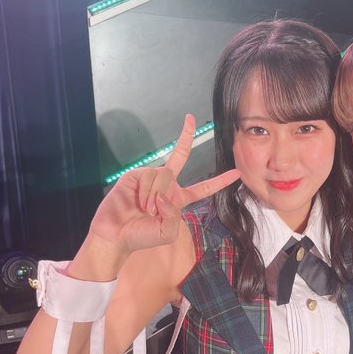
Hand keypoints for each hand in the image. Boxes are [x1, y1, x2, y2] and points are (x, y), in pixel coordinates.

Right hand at [90, 114, 239, 255]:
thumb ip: (174, 214)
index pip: (203, 188)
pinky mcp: (135, 175)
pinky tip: (138, 202)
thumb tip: (165, 194)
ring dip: (157, 196)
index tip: (236, 173)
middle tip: (190, 117)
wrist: (116, 235)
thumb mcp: (167, 232)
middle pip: (180, 155)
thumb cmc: (142, 236)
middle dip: (185, 135)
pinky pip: (150, 176)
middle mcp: (166, 184)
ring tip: (146, 210)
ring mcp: (151, 177)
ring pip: (166, 174)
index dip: (220, 181)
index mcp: (178, 198)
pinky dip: (147, 192)